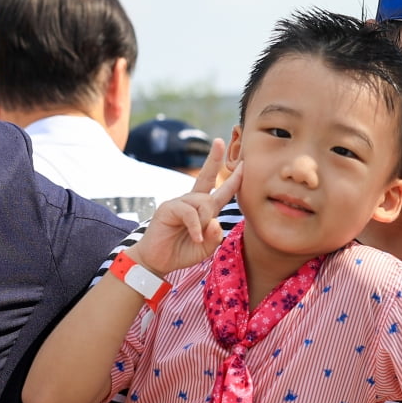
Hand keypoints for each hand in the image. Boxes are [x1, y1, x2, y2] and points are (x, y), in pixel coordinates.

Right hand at [129, 138, 242, 275]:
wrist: (159, 261)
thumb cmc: (182, 252)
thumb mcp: (207, 246)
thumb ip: (215, 235)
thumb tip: (215, 221)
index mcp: (203, 209)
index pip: (220, 191)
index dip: (232, 178)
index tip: (242, 164)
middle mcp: (191, 202)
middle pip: (205, 177)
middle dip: (213, 159)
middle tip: (219, 141)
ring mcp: (179, 203)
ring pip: (203, 202)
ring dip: (206, 220)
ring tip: (199, 236)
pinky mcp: (168, 208)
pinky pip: (189, 212)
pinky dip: (196, 227)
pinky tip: (196, 237)